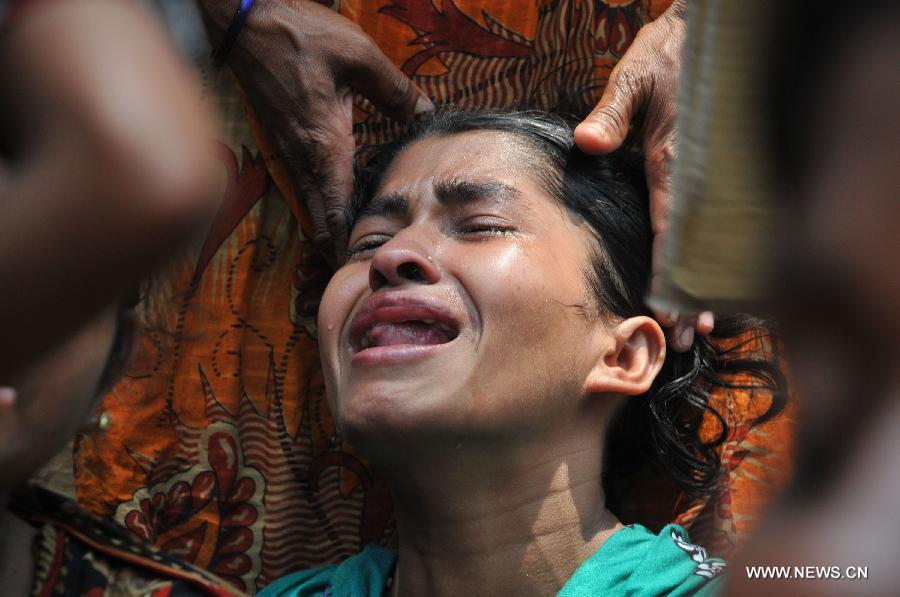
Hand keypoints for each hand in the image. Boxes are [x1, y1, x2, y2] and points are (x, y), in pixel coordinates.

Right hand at [198, 0, 432, 265]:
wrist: (246, 21)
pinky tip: (337, 203)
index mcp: (324, 146)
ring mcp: (288, 151)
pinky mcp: (282, 140)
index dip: (344, 246)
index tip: (358, 269)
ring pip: (308, 206)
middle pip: (318, 220)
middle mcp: (302, 158)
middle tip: (361, 268)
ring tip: (351, 248)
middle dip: (336, 248)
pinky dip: (318, 204)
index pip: (334, 212)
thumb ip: (396, 91)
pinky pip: (302, 185)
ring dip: (326, 229)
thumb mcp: (360, 57)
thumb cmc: (299, 34)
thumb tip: (427, 114)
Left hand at [573, 1, 711, 351]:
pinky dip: (718, 259)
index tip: (672, 308)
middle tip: (691, 337)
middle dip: (693, 293)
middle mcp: (694, 178)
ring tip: (709, 329)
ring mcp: (707, 178)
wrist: (707, 34)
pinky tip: (718, 289)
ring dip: (709, 284)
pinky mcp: (712, 174)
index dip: (671, 271)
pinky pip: (718, 224)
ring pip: (710, 242)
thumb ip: (612, 112)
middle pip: (694, 247)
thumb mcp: (635, 77)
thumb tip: (588, 142)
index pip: (671, 229)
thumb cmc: (668, 56)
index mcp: (672, 163)